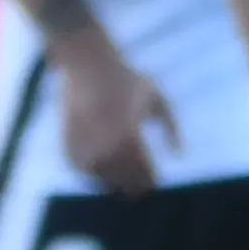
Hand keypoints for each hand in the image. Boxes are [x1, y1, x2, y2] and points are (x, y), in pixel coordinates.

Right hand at [53, 29, 176, 197]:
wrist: (86, 64)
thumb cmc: (126, 79)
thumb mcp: (158, 99)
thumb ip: (172, 128)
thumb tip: (180, 154)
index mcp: (131, 139)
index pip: (145, 177)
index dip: (151, 181)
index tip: (153, 178)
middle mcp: (106, 148)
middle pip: (125, 184)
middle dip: (134, 185)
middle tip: (139, 181)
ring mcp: (84, 150)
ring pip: (103, 182)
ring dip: (114, 179)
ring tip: (121, 170)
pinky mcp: (68, 148)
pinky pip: (85, 172)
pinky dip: (94, 171)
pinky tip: (102, 161)